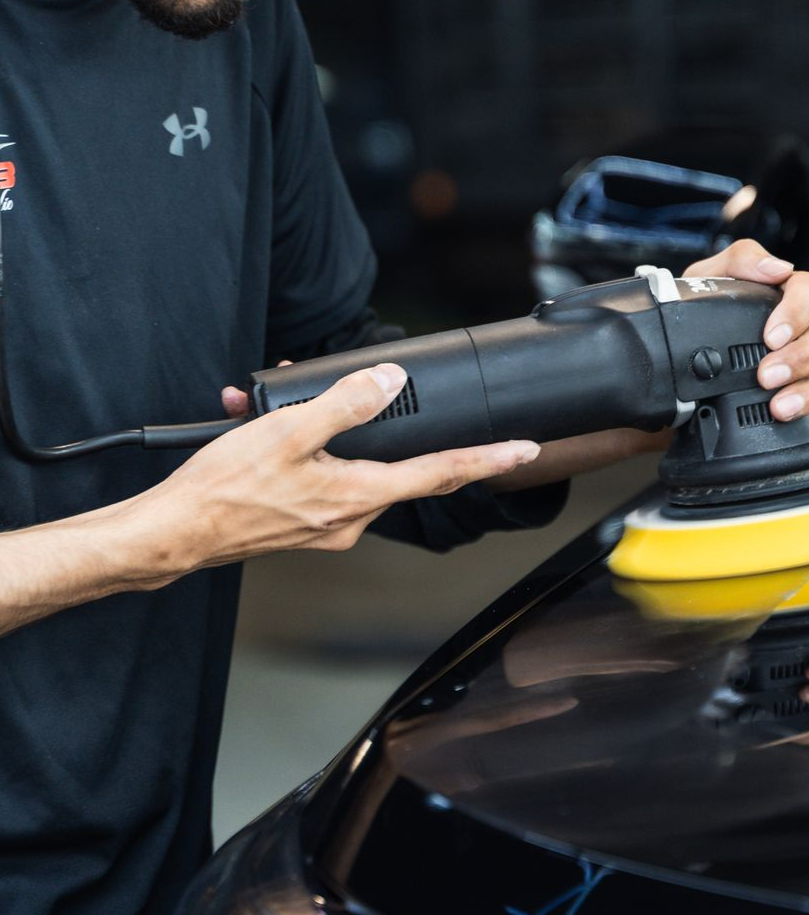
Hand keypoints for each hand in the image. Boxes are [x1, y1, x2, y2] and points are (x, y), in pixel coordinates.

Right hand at [142, 363, 539, 572]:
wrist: (176, 533)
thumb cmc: (226, 489)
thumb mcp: (289, 432)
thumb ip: (344, 404)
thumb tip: (387, 382)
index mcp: (360, 496)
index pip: (442, 473)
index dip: (489, 459)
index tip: (525, 449)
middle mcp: (352, 518)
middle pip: (399, 467)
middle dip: (387, 426)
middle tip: (370, 395)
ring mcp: (328, 525)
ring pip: (354, 467)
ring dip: (330, 434)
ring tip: (279, 411)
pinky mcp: (304, 523)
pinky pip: (323, 477)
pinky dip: (304, 450)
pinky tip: (265, 431)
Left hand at [682, 239, 808, 432]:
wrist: (678, 364)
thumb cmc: (699, 317)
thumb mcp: (706, 280)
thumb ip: (740, 261)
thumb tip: (777, 268)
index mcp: (786, 299)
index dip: (798, 310)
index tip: (772, 335)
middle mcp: (808, 331)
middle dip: (801, 357)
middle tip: (767, 375)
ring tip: (780, 408)